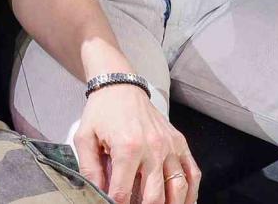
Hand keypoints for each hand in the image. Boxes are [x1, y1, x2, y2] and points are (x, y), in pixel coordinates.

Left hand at [74, 85, 199, 203]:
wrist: (120, 85)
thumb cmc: (103, 111)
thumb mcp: (85, 137)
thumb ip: (89, 169)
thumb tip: (97, 194)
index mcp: (127, 147)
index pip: (122, 193)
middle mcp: (152, 148)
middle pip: (154, 197)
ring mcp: (169, 145)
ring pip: (177, 189)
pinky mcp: (179, 142)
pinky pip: (192, 172)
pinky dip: (191, 192)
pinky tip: (183, 201)